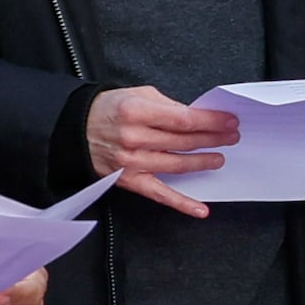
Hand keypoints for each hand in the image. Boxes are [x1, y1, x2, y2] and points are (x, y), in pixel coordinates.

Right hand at [84, 84, 239, 216]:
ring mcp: (132, 162)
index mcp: (137, 111)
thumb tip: (197, 118)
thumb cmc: (107, 110)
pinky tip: (200, 209)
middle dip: (213, 139)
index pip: (184, 119)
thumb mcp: (138, 95)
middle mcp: (134, 137)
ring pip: (178, 165)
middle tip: (231, 137)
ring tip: (218, 157)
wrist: (74, 129)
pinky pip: (159, 194)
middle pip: (184, 141)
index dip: (211, 122)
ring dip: (204, 162)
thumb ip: (168, 106)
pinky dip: (182, 203)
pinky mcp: (129, 180)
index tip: (229, 122)